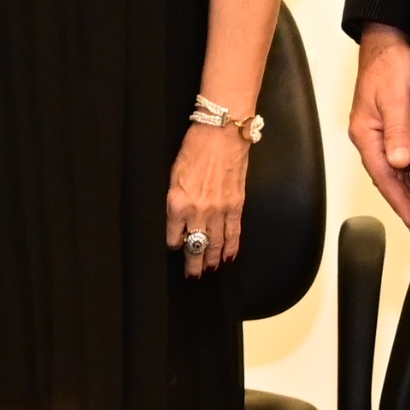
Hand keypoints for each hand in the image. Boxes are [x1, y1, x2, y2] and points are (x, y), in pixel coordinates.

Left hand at [166, 123, 251, 273]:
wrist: (221, 133)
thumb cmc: (194, 148)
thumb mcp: (174, 175)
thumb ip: (175, 200)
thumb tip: (178, 221)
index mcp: (177, 203)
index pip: (174, 237)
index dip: (174, 245)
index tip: (176, 247)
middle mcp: (198, 211)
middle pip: (195, 247)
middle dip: (193, 265)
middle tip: (192, 276)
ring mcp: (219, 210)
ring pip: (215, 244)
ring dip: (212, 260)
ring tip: (209, 270)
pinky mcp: (236, 205)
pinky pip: (234, 233)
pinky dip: (231, 248)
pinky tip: (228, 257)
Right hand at [348, 28, 409, 236]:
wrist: (387, 37)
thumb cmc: (390, 63)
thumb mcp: (396, 97)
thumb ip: (398, 131)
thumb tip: (399, 164)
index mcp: (365, 133)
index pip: (384, 176)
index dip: (400, 201)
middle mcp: (368, 135)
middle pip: (385, 177)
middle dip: (402, 202)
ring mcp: (376, 129)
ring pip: (391, 168)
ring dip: (405, 189)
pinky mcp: (387, 121)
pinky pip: (396, 154)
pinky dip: (407, 171)